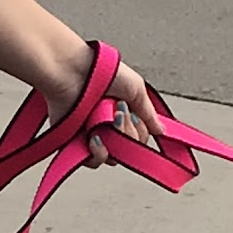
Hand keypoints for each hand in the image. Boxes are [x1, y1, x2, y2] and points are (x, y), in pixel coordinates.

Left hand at [38, 51, 163, 167]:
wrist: (72, 71)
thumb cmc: (101, 72)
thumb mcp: (135, 89)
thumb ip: (148, 113)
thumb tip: (160, 130)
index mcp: (121, 113)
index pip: (138, 138)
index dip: (139, 132)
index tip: (133, 115)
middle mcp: (106, 126)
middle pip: (127, 150)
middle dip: (126, 134)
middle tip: (118, 114)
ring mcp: (90, 135)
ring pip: (111, 157)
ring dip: (113, 143)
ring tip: (104, 125)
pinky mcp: (73, 143)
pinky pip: (91, 161)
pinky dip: (97, 152)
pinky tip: (94, 137)